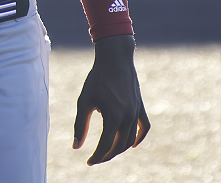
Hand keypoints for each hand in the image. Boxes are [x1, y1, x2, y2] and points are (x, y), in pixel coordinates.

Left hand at [73, 34, 149, 165]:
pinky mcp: (140, 106)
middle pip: (118, 146)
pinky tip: (132, 144)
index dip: (96, 157)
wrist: (115, 58)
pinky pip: (144, 127)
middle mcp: (127, 117)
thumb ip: (80, 125)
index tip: (88, 162)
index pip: (105, 146)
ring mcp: (136, 112)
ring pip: (130, 139)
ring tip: (108, 151)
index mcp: (112, 117)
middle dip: (107, 155)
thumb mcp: (84, 101)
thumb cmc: (97, 78)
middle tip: (96, 158)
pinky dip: (139, 138)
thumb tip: (76, 147)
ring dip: (119, 148)